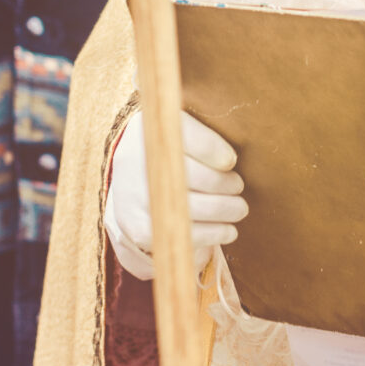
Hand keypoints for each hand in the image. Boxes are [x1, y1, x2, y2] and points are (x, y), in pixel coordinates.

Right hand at [103, 110, 247, 280]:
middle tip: (237, 186)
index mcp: (152, 131)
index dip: (216, 151)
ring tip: (239, 208)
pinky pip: (184, 234)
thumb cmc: (166, 153)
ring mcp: (137, 197)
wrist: (125, 180)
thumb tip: (229, 161)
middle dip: (225, 184)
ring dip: (226, 210)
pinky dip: (214, 234)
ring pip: (194, 208)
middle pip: (196, 176)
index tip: (230, 161)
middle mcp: (138, 162)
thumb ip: (203, 137)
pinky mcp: (139, 227)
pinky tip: (228, 229)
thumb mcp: (178, 133)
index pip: (190, 139)